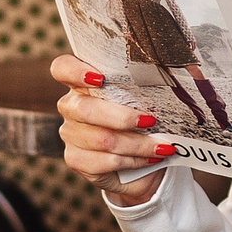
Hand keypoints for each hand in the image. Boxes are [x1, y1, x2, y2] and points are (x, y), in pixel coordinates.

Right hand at [51, 53, 174, 206]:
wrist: (143, 162)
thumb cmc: (143, 122)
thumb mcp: (143, 101)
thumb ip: (142, 89)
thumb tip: (168, 83)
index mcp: (83, 82)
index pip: (62, 68)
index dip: (75, 71)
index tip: (99, 78)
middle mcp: (71, 106)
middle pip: (85, 109)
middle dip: (123, 117)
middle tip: (150, 120)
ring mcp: (70, 133)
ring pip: (101, 139)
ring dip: (137, 144)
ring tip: (162, 145)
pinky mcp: (75, 159)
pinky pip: (103, 161)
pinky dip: (132, 160)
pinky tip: (150, 158)